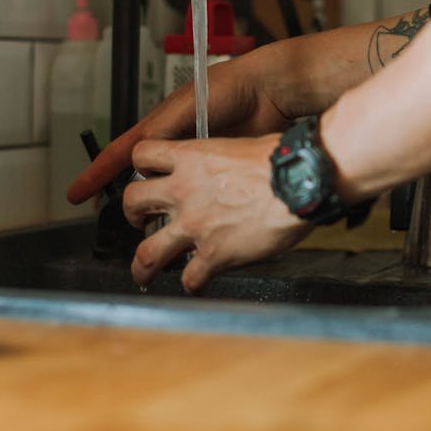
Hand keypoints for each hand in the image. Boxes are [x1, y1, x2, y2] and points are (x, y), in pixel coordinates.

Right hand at [66, 47, 294, 205]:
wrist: (270, 92)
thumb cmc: (229, 88)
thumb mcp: (187, 108)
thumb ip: (163, 133)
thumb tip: (139, 165)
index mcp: (160, 127)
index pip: (120, 154)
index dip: (96, 175)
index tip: (75, 195)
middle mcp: (174, 145)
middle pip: (141, 180)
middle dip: (129, 203)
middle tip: (127, 225)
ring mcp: (196, 161)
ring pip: (168, 192)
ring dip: (160, 210)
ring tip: (155, 231)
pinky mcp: (218, 173)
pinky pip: (197, 195)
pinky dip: (190, 209)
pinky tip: (189, 222)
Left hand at [122, 135, 313, 291]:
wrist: (299, 182)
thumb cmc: (280, 160)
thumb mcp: (239, 146)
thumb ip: (220, 160)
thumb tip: (225, 169)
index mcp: (191, 158)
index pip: (143, 155)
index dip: (141, 169)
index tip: (146, 178)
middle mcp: (184, 192)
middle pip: (132, 203)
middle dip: (131, 217)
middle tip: (139, 223)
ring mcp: (194, 226)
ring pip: (147, 252)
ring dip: (142, 266)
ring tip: (144, 273)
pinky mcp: (213, 254)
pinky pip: (189, 278)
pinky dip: (192, 284)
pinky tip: (197, 283)